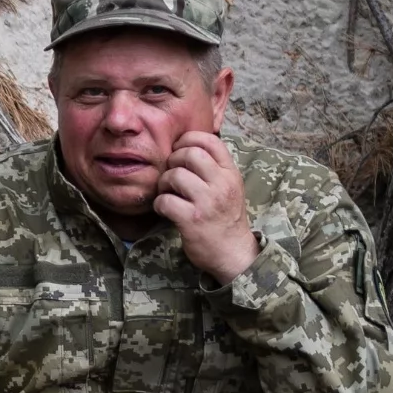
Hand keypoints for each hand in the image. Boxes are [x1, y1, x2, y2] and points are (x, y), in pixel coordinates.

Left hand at [154, 130, 256, 283]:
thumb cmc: (226, 219)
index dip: (188, 139)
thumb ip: (214, 168)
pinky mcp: (192, 219)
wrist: (233, 253)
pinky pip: (165, 200)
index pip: (211, 140)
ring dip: (163, 183)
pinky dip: (159, 204)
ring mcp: (207, 202)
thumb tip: (185, 147)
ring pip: (175, 175)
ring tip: (167, 193)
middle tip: (171, 175)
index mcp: (230, 174)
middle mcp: (221, 184)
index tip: (178, 151)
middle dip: (173, 160)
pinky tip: (165, 209)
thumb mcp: (229, 188)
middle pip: (189, 153)